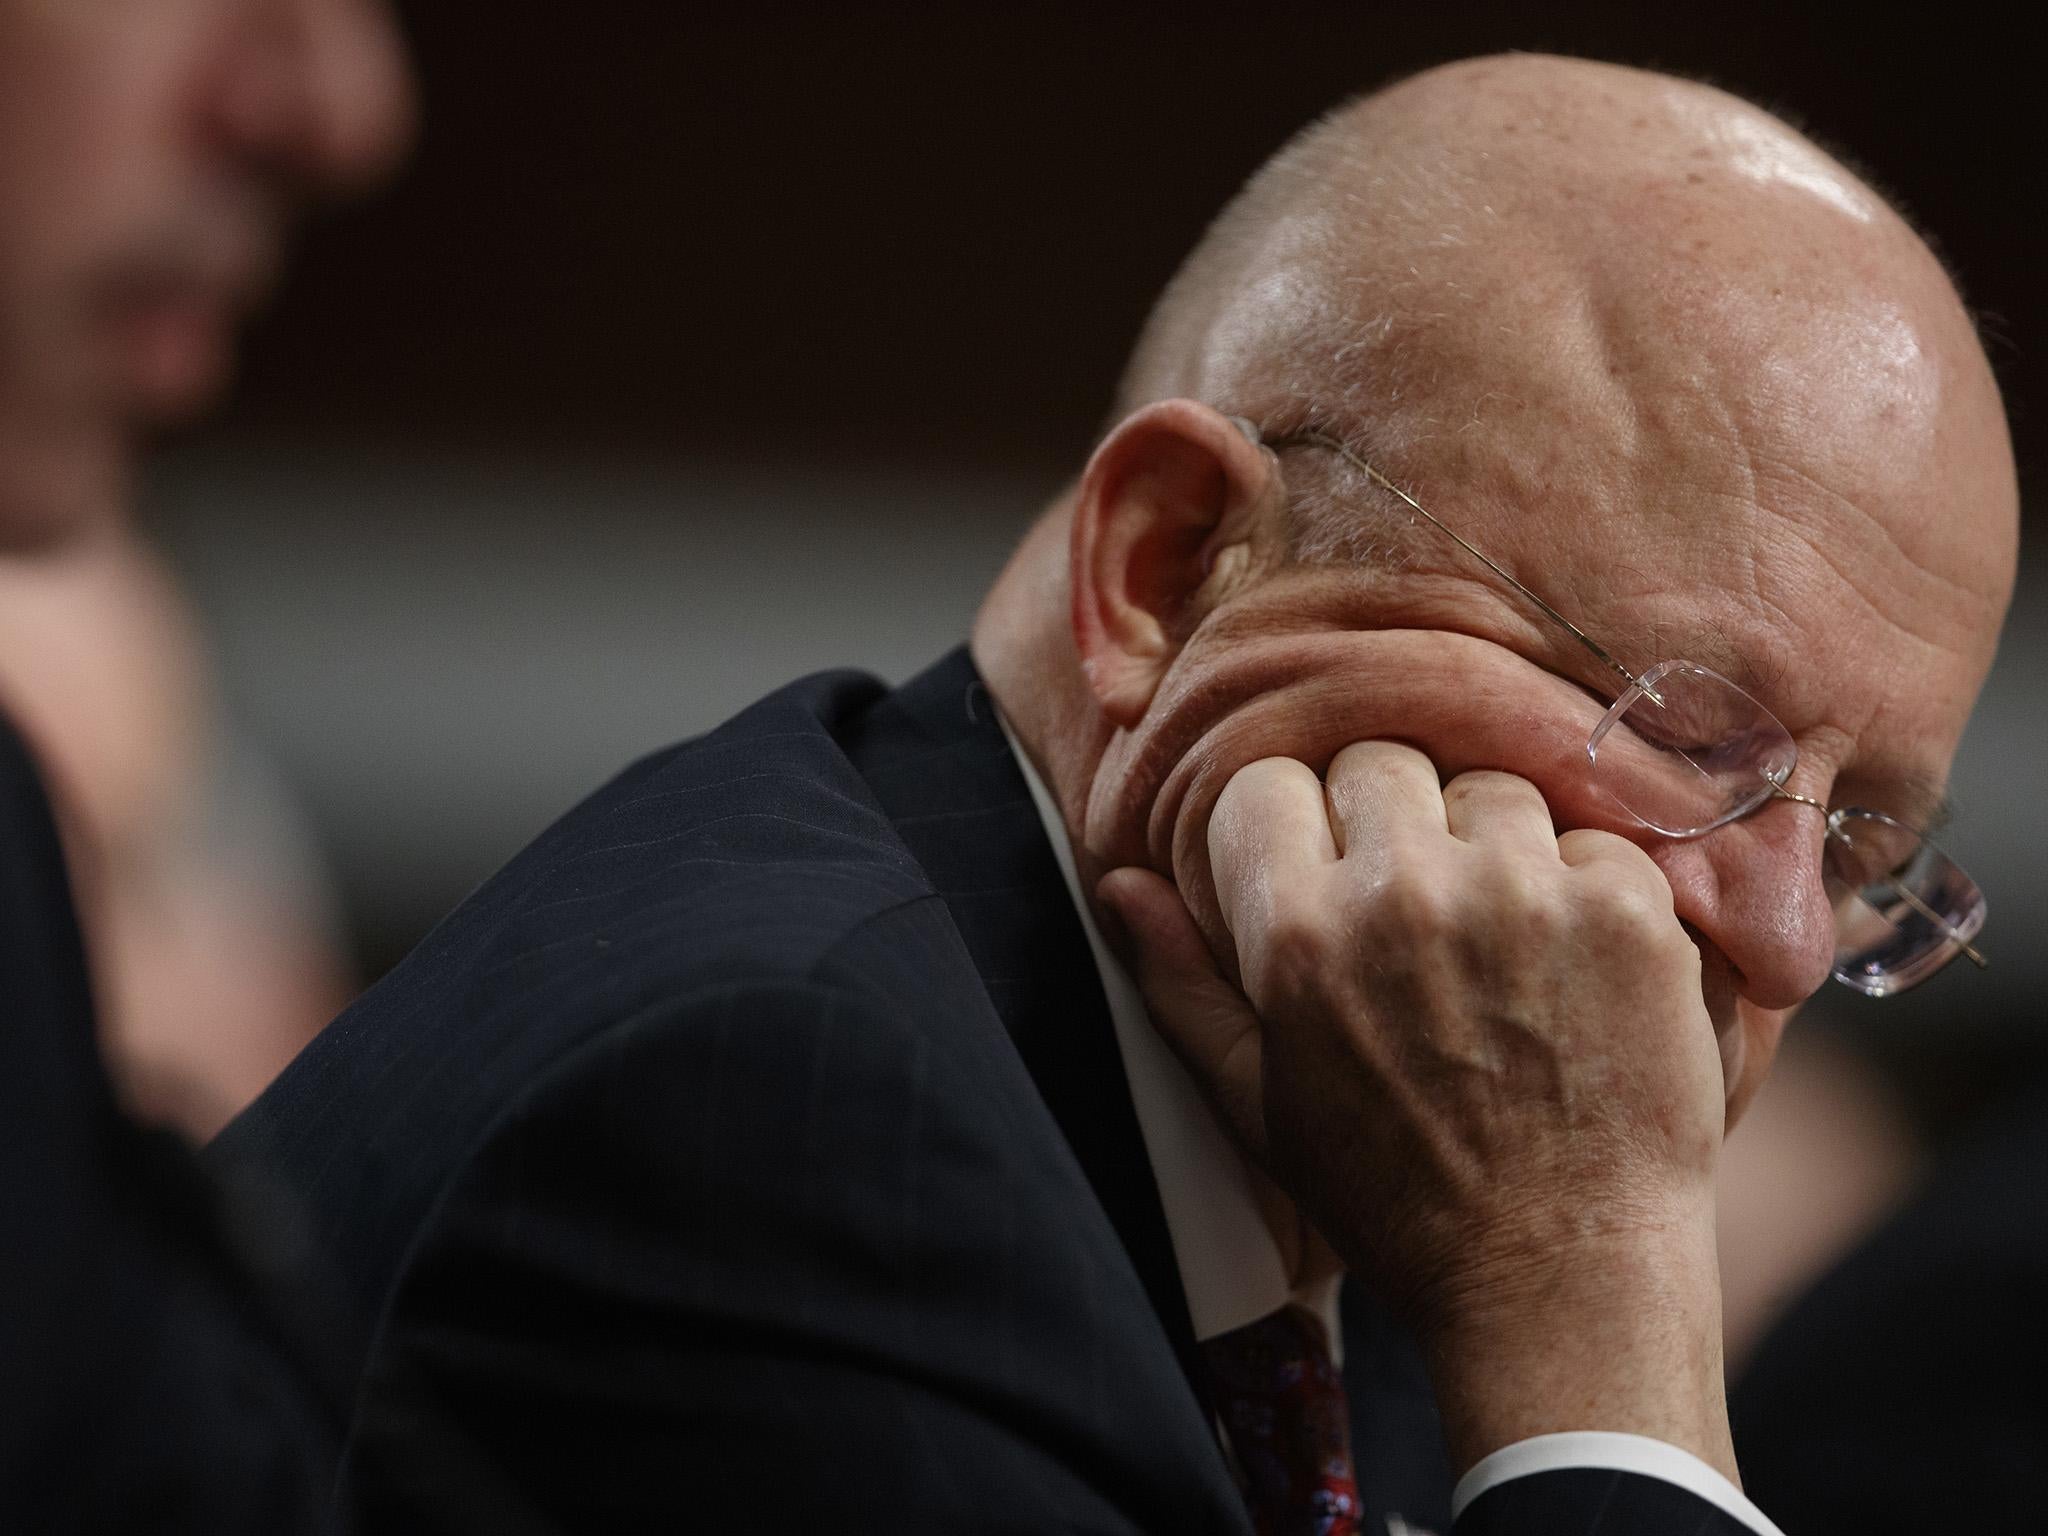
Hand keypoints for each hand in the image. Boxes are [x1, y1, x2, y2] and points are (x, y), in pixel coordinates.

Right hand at [1096, 742, 1737, 1473]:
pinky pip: (1592, 834)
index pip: (1266, 785)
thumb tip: (1120, 882)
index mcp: (1298, 936)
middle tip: (1416, 908)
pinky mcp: (1628, 909)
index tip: (1317, 872)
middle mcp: (1405, 893)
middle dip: (1387, 822)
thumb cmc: (1394, 1198)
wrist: (1560, 1278)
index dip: (1289, 826)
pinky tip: (1576, 965)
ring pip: (1487, 786)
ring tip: (1502, 939)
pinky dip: (1585, 884)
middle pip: (1378, 764)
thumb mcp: (1256, 1103)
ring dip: (1489, 845)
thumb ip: (1179, 983)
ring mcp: (1525, 893)